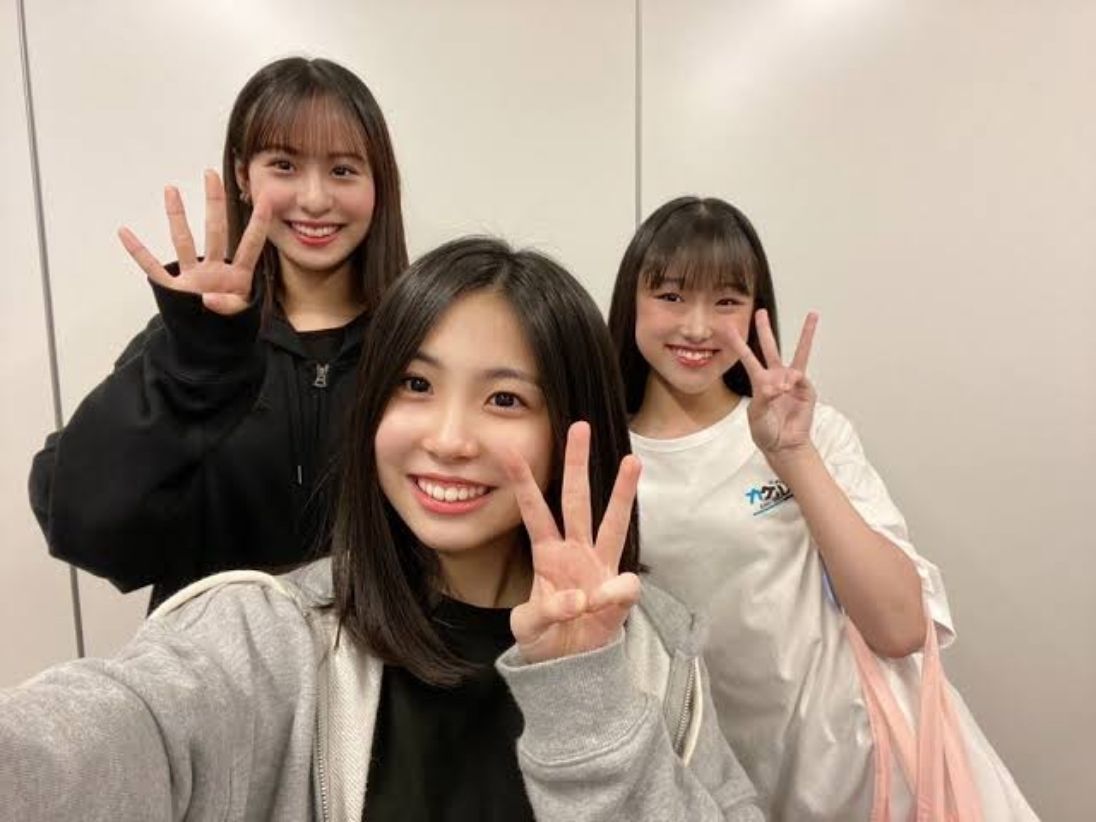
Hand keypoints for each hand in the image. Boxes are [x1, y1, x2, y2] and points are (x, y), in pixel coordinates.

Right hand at [118, 170, 269, 315]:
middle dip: (214, 203)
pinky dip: (138, 252)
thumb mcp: (239, 319)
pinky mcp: (175, 291)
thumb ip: (228, 308)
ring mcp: (193, 278)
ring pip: (184, 241)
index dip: (259, 224)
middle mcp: (215, 271)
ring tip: (171, 189)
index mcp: (239, 277)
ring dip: (177, 216)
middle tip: (212, 174)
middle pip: (216, 231)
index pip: (250, 245)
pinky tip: (125, 232)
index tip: (266, 198)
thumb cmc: (230, 327)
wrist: (211, 343)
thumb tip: (207, 299)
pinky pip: (154, 269)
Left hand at [505, 421, 641, 663]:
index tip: (508, 450)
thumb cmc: (547, 636)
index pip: (534, 510)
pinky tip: (598, 606)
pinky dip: (613, 595)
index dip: (523, 482)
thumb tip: (579, 598)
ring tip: (632, 462)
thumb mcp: (528, 628)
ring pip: (614, 522)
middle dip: (577, 463)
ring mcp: (602, 567)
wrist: (573, 665)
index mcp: (547, 553)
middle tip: (580, 427)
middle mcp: (576, 551)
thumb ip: (544, 614)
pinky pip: (623, 586)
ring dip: (622, 493)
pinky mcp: (620, 594)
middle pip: (577, 499)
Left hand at [728, 309, 818, 456]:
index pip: (747, 357)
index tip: (727, 328)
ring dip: (806, 334)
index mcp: (760, 381)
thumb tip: (780, 383)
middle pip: (770, 347)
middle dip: (765, 329)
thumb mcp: (757, 415)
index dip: (737, 343)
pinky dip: (792, 382)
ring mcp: (793, 381)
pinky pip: (800, 378)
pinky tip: (786, 389)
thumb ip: (765, 397)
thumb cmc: (766, 431)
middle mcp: (776, 377)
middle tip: (761, 312)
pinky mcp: (806, 389)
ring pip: (800, 352)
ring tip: (812, 316)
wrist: (783, 444)